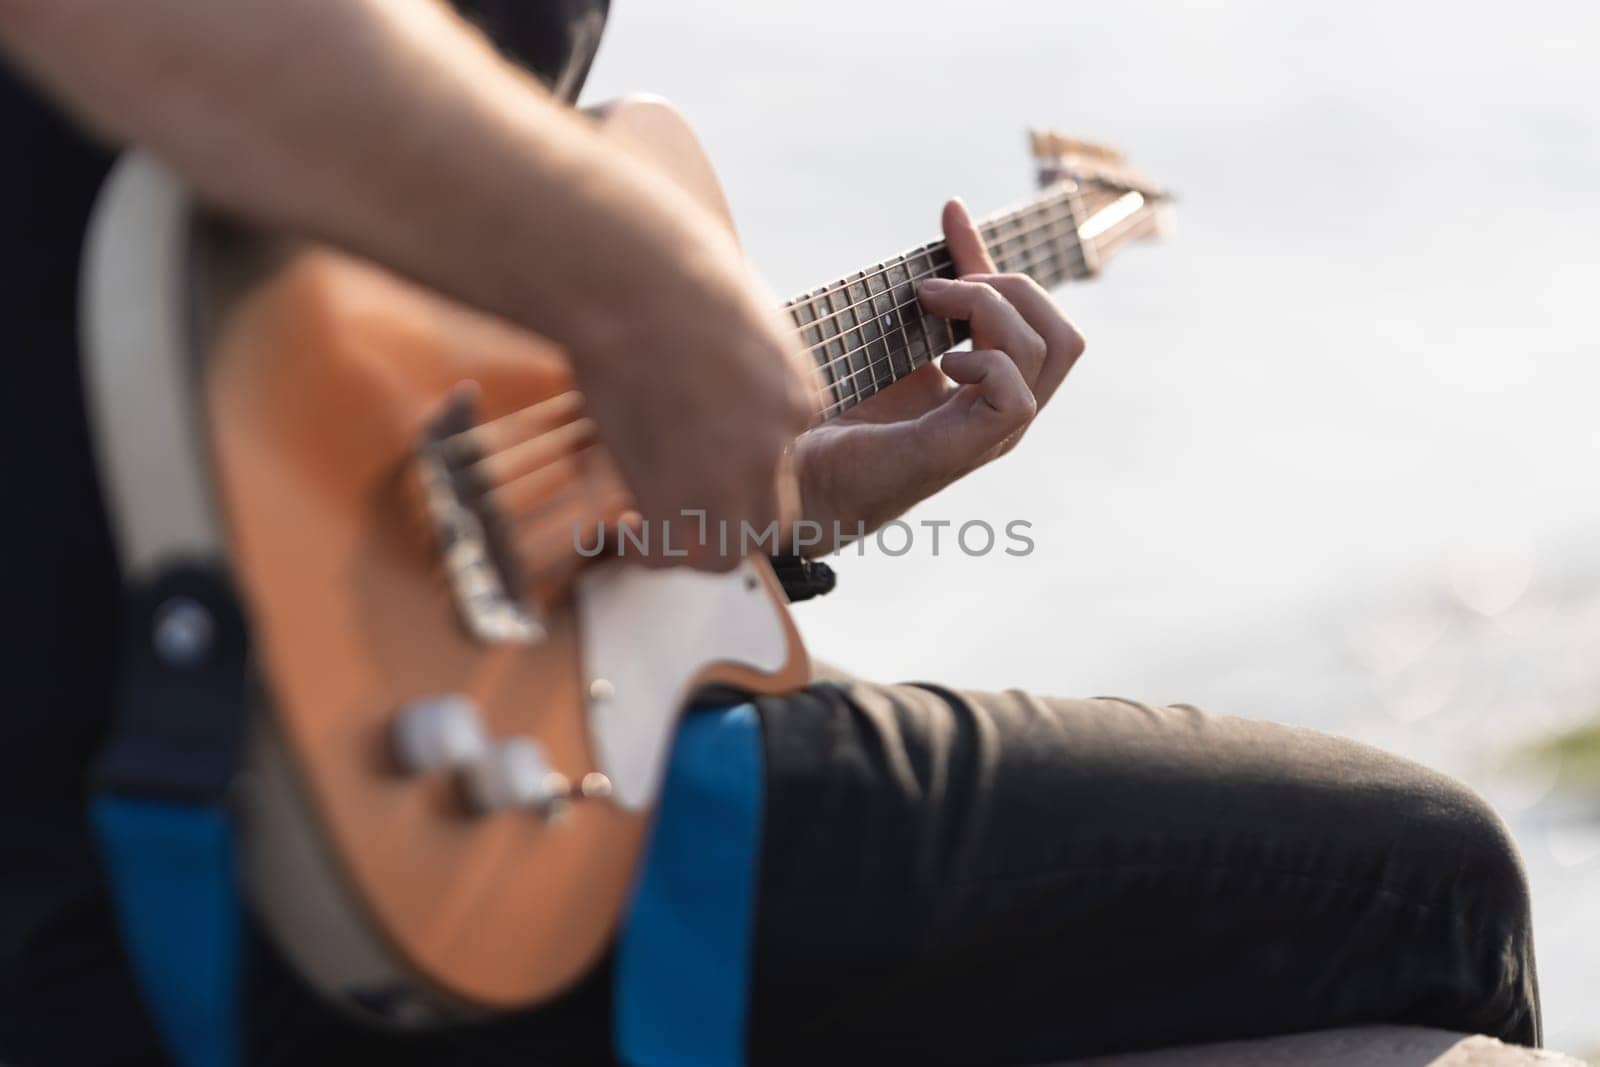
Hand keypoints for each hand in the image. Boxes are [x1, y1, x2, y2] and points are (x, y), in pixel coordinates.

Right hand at [569, 204, 818, 570]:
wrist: (634, 278)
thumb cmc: (674, 273)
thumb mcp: (741, 312)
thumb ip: (745, 357)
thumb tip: (714, 372)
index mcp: (799, 397)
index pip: (783, 458)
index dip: (739, 466)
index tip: (697, 456)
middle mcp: (776, 443)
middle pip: (771, 518)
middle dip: (729, 523)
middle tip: (685, 513)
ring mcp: (730, 472)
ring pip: (729, 550)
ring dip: (691, 551)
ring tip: (654, 535)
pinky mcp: (676, 489)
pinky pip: (670, 550)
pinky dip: (646, 550)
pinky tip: (624, 531)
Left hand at [791, 198, 1084, 553]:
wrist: (796, 477)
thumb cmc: (834, 417)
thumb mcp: (890, 337)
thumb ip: (926, 297)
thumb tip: (949, 215)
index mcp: (987, 388)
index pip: (1029, 315)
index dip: (989, 256)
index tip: (949, 213)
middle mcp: (1000, 412)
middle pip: (1062, 335)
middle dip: (1011, 287)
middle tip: (938, 289)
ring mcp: (990, 434)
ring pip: (1049, 351)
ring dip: (991, 310)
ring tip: (931, 307)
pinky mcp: (967, 448)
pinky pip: (1016, 395)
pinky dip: (986, 363)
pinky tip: (942, 363)